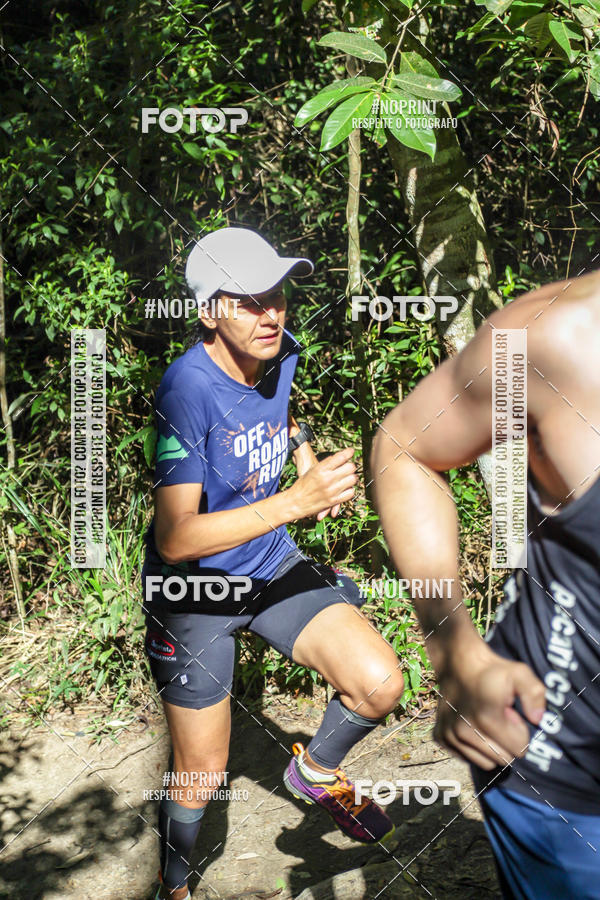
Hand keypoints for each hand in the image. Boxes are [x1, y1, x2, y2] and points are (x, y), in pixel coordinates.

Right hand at [286, 447, 356, 519]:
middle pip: (350, 468)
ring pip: (352, 479)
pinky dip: (349, 489)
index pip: (340, 457)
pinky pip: (350, 493)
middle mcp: (327, 479)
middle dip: (350, 466)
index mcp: (320, 469)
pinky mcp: (334, 501)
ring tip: (347, 477)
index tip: (351, 451)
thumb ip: (326, 463)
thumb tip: (340, 456)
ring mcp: (332, 491)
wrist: (296, 502)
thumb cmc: (303, 484)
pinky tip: (345, 488)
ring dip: (351, 477)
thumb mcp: (312, 470)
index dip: (348, 452)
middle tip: (347, 467)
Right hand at [434, 643, 545, 769]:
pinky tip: (472, 724)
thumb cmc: (491, 669)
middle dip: (506, 740)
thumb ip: (535, 694)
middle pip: (503, 759)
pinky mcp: (441, 737)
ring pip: (486, 762)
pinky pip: (468, 758)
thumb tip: (537, 719)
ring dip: (490, 746)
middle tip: (498, 717)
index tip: (510, 713)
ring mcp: (450, 735)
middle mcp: (464, 730)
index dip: (519, 730)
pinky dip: (474, 747)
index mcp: (486, 717)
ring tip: (485, 720)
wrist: (457, 661)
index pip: (520, 749)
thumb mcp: (520, 673)